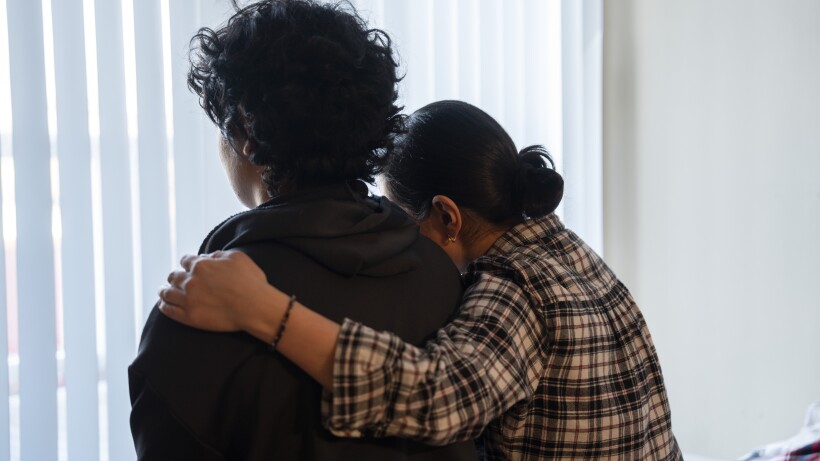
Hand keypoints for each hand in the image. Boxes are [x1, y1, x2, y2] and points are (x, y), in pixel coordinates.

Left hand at [159, 250, 279, 335]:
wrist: (255, 307)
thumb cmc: (251, 282)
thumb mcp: (237, 258)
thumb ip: (219, 255)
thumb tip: (208, 257)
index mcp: (201, 265)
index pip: (186, 261)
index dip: (187, 263)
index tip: (188, 267)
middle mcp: (190, 281)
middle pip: (174, 276)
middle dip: (175, 277)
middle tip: (174, 280)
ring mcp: (188, 299)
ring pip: (167, 293)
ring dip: (164, 291)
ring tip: (162, 292)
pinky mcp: (189, 317)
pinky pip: (169, 310)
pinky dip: (164, 306)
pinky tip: (162, 304)